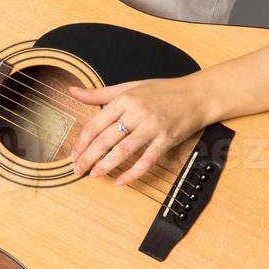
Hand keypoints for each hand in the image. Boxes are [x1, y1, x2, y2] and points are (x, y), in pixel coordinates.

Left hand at [66, 77, 212, 185]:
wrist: (197, 95)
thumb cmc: (163, 91)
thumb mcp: (129, 87)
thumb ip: (100, 93)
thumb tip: (72, 91)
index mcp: (125, 99)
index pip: (96, 123)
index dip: (83, 141)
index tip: (74, 153)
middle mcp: (137, 112)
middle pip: (106, 139)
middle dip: (89, 157)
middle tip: (78, 169)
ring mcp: (152, 127)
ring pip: (123, 151)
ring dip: (106, 166)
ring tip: (94, 175)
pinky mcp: (166, 140)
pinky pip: (146, 160)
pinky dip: (132, 173)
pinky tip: (121, 181)